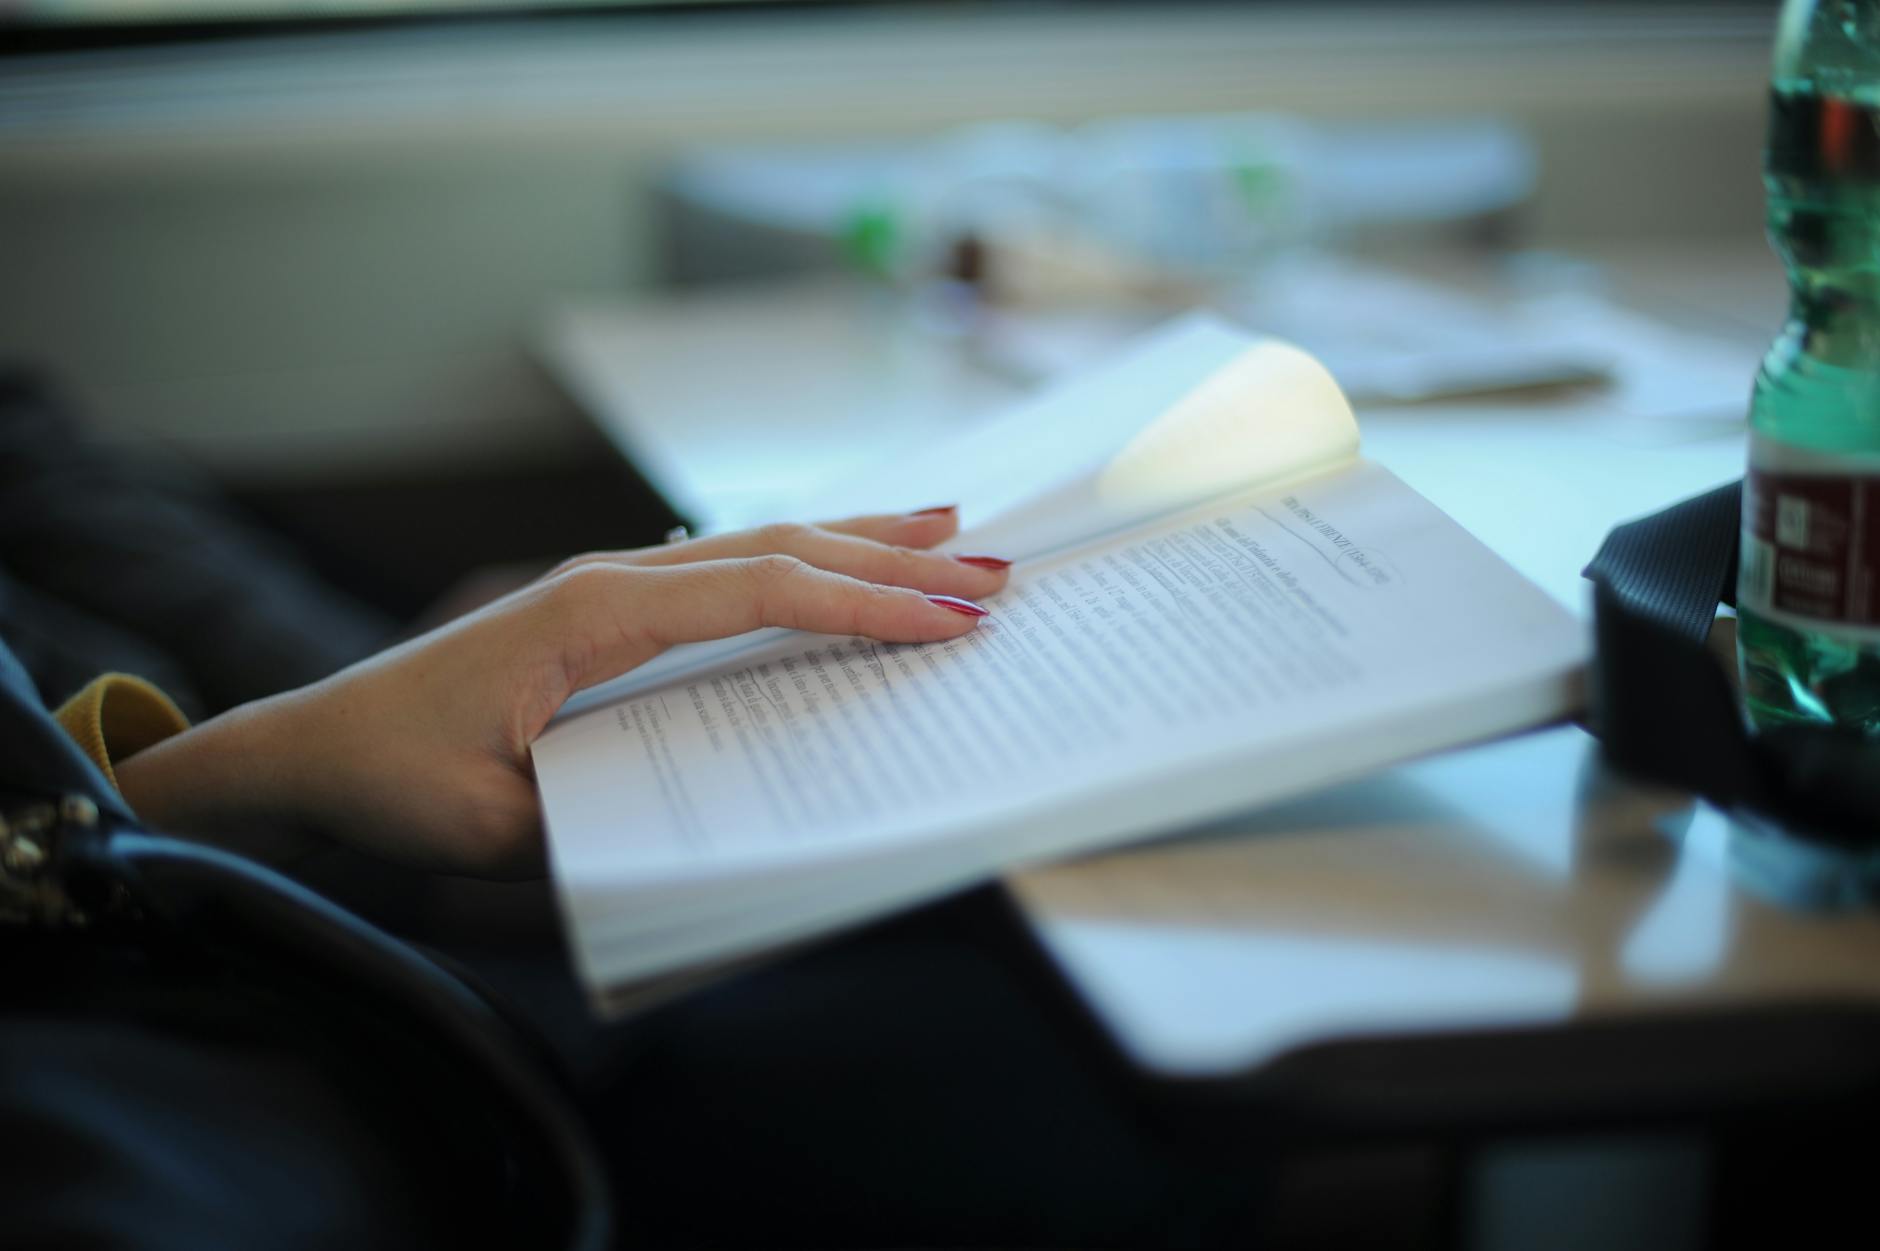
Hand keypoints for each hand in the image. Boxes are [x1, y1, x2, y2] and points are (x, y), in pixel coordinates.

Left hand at [113, 508, 1009, 877]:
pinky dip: (801, 556)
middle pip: (778, 548)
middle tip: (991, 572)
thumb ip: (596, 825)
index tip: (949, 621)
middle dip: (891, 560)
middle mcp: (611, 578)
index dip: (862, 605)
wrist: (313, 746)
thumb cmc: (392, 779)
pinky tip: (835, 556)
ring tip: (948, 524)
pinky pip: (727, 566)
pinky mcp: (609, 605)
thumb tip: (703, 833)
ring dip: (857, 537)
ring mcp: (611, 583)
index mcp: (592, 613)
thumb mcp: (492, 827)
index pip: (759, 593)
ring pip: (758, 542)